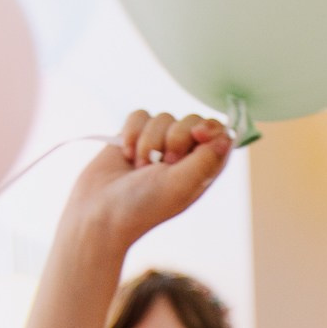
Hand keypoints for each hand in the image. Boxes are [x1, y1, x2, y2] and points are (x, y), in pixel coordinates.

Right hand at [63, 111, 231, 252]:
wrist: (100, 212)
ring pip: (163, 116)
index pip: (219, 134)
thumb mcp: (180, 185)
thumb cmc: (143, 205)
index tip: (197, 134)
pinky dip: (131, 133)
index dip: (210, 129)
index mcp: (202, 170)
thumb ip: (206, 160)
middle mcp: (184, 155)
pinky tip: (126, 155)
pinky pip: (139, 115)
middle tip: (163, 163)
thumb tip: (226, 137)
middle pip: (192, 120)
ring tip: (140, 168)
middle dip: (174, 137)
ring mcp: (158, 144)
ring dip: (149, 141)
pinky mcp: (134, 135)